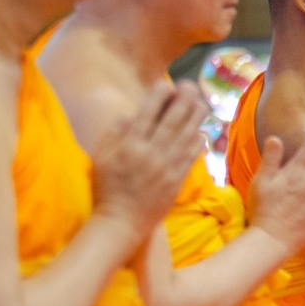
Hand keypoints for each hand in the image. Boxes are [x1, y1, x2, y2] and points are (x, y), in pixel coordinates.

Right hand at [92, 79, 208, 236]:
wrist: (122, 221)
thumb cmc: (106, 188)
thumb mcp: (101, 158)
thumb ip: (114, 134)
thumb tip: (130, 114)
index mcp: (129, 145)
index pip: (147, 114)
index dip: (158, 96)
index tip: (166, 84)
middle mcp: (150, 153)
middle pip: (172, 121)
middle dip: (183, 100)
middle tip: (191, 86)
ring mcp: (166, 167)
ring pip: (185, 136)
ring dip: (196, 117)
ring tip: (202, 102)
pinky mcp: (177, 180)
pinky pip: (191, 156)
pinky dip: (198, 142)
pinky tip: (203, 131)